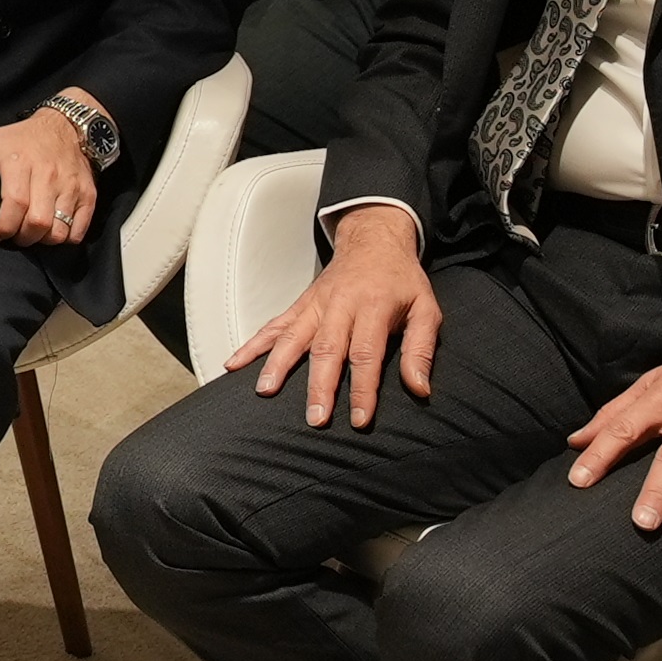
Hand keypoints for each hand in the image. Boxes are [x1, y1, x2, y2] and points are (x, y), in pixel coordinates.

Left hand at [0, 98, 99, 247]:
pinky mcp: (88, 194)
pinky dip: (66, 237)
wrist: (65, 125)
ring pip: (60, 231)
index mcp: (20, 163)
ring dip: (43, 240)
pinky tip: (52, 229)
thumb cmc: (22, 138)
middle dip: (22, 238)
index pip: (15, 205)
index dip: (3, 228)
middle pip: (38, 224)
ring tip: (31, 233)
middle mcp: (48, 175)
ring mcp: (70, 186)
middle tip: (13, 236)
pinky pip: (79, 230)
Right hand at [233, 202, 438, 429]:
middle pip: (326, 349)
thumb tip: (420, 389)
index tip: (358, 419)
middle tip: (315, 418)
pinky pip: (274, 326)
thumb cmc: (402, 280)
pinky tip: (234, 364)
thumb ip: (421, 350)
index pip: (365, 354)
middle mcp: (339, 305)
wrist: (374, 241)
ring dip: (278, 364)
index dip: (362, 389)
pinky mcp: (301, 305)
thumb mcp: (427, 309)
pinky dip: (253, 345)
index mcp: (373, 307)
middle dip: (318, 386)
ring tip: (265, 391)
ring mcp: (315, 305)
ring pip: (293, 336)